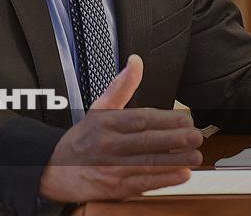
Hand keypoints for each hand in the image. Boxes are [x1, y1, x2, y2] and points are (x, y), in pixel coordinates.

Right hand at [38, 55, 202, 202]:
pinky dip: (164, 179)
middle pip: (147, 141)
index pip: (140, 119)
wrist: (54, 168)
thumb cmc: (82, 139)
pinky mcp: (114, 188)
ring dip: (175, 160)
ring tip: (195, 155)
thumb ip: (121, 86)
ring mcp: (111, 168)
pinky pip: (143, 183)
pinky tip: (181, 174)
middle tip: (196, 136)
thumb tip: (136, 62)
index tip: (185, 119)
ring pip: (148, 163)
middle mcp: (108, 144)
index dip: (165, 119)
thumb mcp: (98, 108)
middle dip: (175, 139)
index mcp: (106, 123)